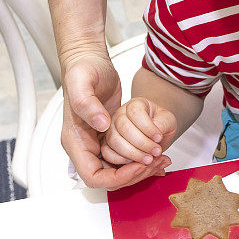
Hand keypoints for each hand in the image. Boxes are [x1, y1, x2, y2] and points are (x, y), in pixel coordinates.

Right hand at [60, 53, 168, 188]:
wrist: (89, 60)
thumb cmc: (83, 70)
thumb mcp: (82, 82)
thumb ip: (87, 104)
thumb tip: (101, 124)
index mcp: (75, 140)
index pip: (93, 176)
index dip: (117, 177)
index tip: (138, 166)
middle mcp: (85, 145)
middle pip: (109, 177)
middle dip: (135, 174)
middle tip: (158, 163)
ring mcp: (98, 142)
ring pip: (119, 169)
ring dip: (141, 168)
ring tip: (163, 159)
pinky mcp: (109, 136)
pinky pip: (125, 157)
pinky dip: (141, 159)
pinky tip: (157, 153)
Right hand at [101, 97, 176, 165]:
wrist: (156, 133)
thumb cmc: (161, 124)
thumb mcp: (168, 120)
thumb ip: (163, 124)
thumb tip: (155, 136)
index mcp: (135, 105)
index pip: (136, 112)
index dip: (148, 127)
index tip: (159, 137)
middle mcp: (120, 115)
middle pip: (124, 127)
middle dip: (142, 143)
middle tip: (156, 152)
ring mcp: (111, 129)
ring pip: (114, 141)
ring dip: (133, 153)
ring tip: (149, 159)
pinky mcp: (107, 144)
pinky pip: (107, 153)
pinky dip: (121, 160)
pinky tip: (136, 162)